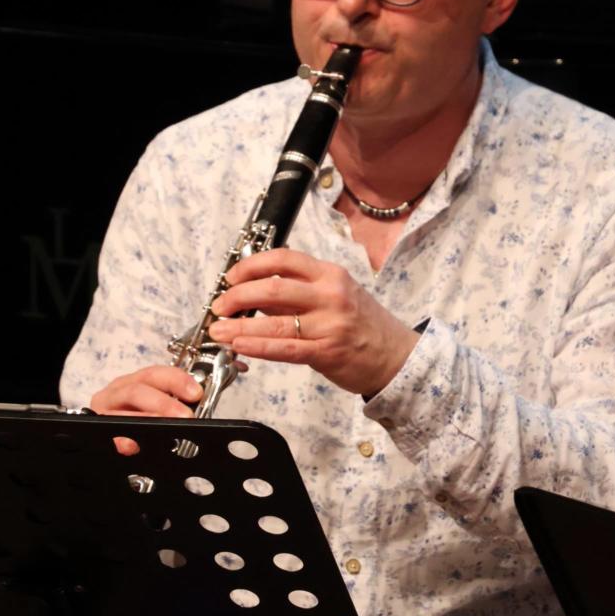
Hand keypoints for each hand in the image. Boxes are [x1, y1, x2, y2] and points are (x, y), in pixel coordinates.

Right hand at [90, 365, 202, 455]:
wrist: (107, 435)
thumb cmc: (133, 418)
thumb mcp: (151, 404)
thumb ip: (170, 403)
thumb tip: (195, 408)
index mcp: (132, 382)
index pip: (154, 374)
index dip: (177, 381)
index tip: (196, 393)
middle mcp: (115, 393)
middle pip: (137, 391)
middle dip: (164, 403)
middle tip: (185, 416)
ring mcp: (103, 412)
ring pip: (124, 413)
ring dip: (147, 421)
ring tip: (166, 428)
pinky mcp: (96, 432)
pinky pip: (108, 436)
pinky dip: (121, 441)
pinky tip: (132, 445)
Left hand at [209, 248, 417, 395]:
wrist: (396, 356)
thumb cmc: (362, 325)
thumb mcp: (335, 295)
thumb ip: (299, 291)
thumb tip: (254, 291)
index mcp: (330, 274)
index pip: (283, 259)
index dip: (251, 266)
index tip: (231, 277)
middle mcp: (330, 295)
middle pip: (273, 287)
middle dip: (238, 296)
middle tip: (219, 306)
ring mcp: (329, 324)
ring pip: (275, 321)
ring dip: (240, 326)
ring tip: (218, 330)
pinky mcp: (327, 352)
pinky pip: (285, 348)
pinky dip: (258, 347)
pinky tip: (239, 346)